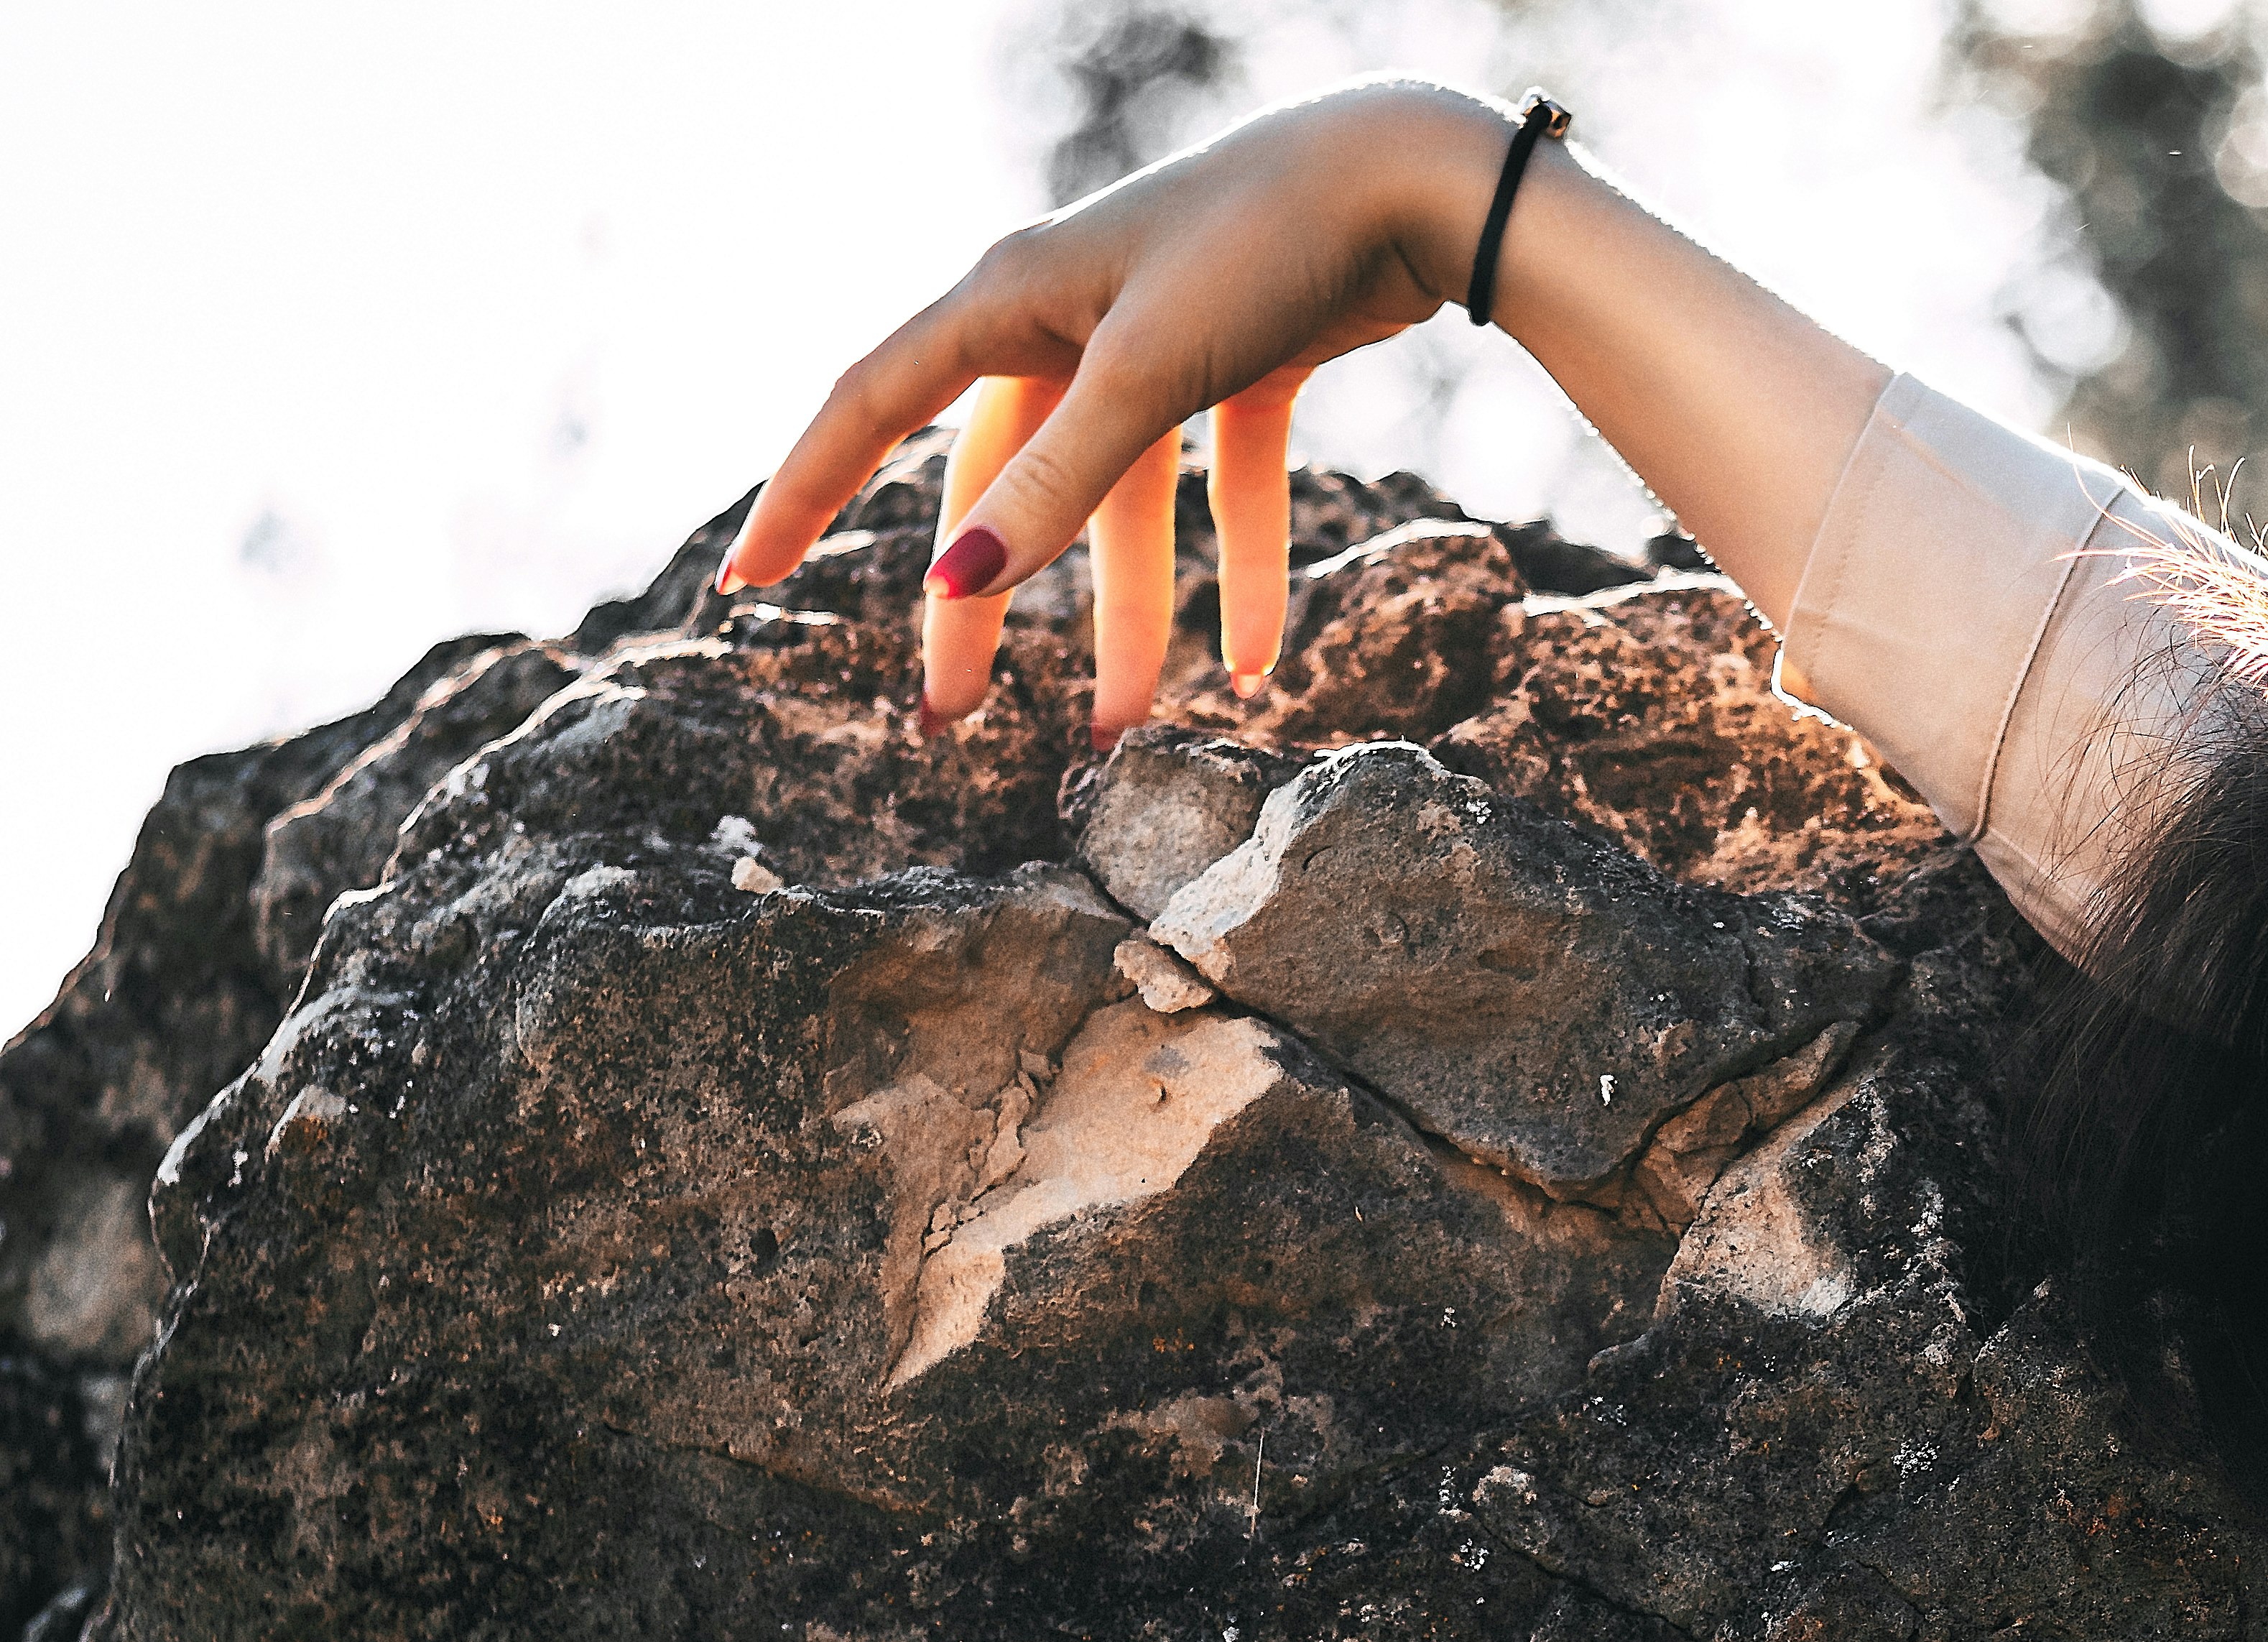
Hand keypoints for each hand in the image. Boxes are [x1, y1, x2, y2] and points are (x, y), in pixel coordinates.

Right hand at [715, 79, 1506, 741]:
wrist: (1414, 179)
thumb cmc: (1263, 245)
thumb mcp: (1147, 372)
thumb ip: (1058, 481)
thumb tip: (958, 582)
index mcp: (1008, 298)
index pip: (870, 407)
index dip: (804, 493)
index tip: (744, 582)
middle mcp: (1066, 313)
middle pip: (997, 481)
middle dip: (980, 602)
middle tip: (955, 716)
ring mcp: (1154, 337)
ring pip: (1118, 501)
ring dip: (1123, 614)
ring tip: (1119, 727)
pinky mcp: (1244, 356)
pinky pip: (1224, 482)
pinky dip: (1244, 566)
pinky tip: (1255, 661)